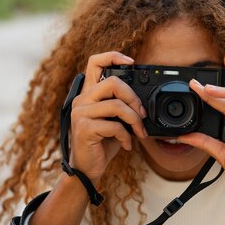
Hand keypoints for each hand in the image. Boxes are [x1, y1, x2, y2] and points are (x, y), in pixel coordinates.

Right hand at [68, 52, 147, 181]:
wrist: (88, 168)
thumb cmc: (102, 143)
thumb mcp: (114, 120)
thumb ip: (122, 106)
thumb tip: (143, 101)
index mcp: (88, 94)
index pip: (95, 62)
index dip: (113, 56)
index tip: (131, 62)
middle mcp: (82, 100)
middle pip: (113, 83)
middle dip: (134, 98)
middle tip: (142, 114)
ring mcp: (81, 113)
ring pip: (117, 106)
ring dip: (135, 120)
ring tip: (139, 132)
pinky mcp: (84, 128)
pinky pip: (114, 126)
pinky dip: (126, 137)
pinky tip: (127, 145)